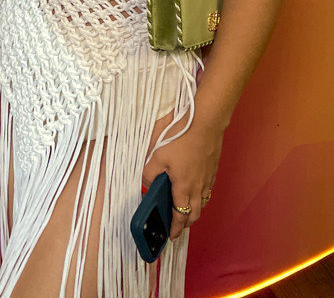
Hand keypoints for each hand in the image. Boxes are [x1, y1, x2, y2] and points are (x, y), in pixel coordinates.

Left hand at [142, 123, 222, 240]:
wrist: (206, 124)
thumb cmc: (181, 138)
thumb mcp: (157, 154)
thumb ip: (149, 173)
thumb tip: (146, 184)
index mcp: (184, 187)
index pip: (180, 215)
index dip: (176, 228)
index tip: (172, 235)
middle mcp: (198, 187)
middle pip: (194, 214)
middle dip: (186, 223)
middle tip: (178, 225)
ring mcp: (208, 179)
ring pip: (202, 203)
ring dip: (194, 210)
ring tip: (185, 209)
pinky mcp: (213, 170)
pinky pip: (207, 191)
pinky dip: (200, 197)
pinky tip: (194, 189)